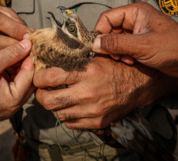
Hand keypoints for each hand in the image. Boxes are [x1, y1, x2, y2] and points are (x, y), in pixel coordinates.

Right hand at [0, 39, 34, 125]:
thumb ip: (10, 53)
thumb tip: (28, 45)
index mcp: (12, 100)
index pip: (31, 74)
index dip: (30, 56)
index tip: (29, 43)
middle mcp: (12, 108)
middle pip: (28, 81)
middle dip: (25, 63)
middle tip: (23, 46)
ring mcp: (5, 108)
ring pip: (19, 84)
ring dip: (17, 68)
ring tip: (14, 51)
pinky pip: (10, 89)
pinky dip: (9, 75)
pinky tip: (5, 62)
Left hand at [34, 56, 177, 128]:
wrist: (140, 84)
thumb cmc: (117, 66)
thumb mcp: (97, 55)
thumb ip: (75, 55)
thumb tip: (51, 53)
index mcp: (87, 72)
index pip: (49, 77)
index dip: (38, 77)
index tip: (39, 75)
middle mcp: (88, 93)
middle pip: (48, 101)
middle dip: (40, 96)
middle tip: (42, 90)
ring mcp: (93, 110)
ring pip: (58, 114)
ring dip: (54, 106)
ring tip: (58, 97)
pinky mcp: (97, 122)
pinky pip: (71, 124)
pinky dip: (67, 116)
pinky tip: (71, 107)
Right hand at [93, 2, 177, 77]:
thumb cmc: (172, 47)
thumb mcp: (141, 46)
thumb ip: (116, 44)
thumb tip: (94, 44)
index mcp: (135, 12)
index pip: (107, 17)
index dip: (100, 32)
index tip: (97, 47)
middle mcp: (135, 19)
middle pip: (110, 30)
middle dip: (111, 45)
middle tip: (116, 56)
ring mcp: (138, 31)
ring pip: (116, 41)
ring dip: (118, 52)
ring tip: (128, 59)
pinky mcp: (140, 43)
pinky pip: (124, 48)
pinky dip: (125, 56)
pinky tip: (133, 61)